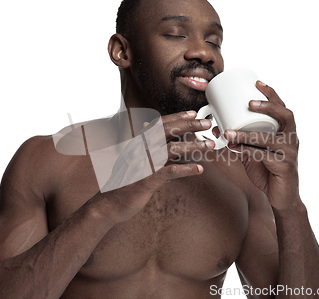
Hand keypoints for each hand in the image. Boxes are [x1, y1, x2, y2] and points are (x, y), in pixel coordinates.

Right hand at [93, 110, 214, 223]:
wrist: (109, 203)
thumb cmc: (124, 181)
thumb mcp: (133, 158)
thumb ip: (145, 145)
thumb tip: (151, 130)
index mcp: (138, 143)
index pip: (159, 124)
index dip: (177, 117)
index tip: (193, 113)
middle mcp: (140, 150)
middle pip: (167, 131)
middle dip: (189, 125)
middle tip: (207, 124)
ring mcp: (143, 164)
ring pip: (171, 149)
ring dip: (193, 145)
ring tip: (208, 145)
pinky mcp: (147, 180)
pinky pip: (170, 172)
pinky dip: (186, 169)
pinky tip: (199, 169)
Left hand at [224, 81, 301, 212]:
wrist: (281, 198)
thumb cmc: (268, 172)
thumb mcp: (253, 153)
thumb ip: (240, 141)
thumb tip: (219, 128)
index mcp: (286, 132)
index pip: (282, 108)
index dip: (271, 94)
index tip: (257, 82)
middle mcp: (292, 140)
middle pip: (285, 116)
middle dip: (267, 106)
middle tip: (249, 103)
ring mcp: (290, 153)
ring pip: (269, 138)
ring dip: (247, 134)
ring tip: (229, 131)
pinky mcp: (285, 167)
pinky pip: (265, 156)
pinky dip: (248, 151)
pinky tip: (235, 148)